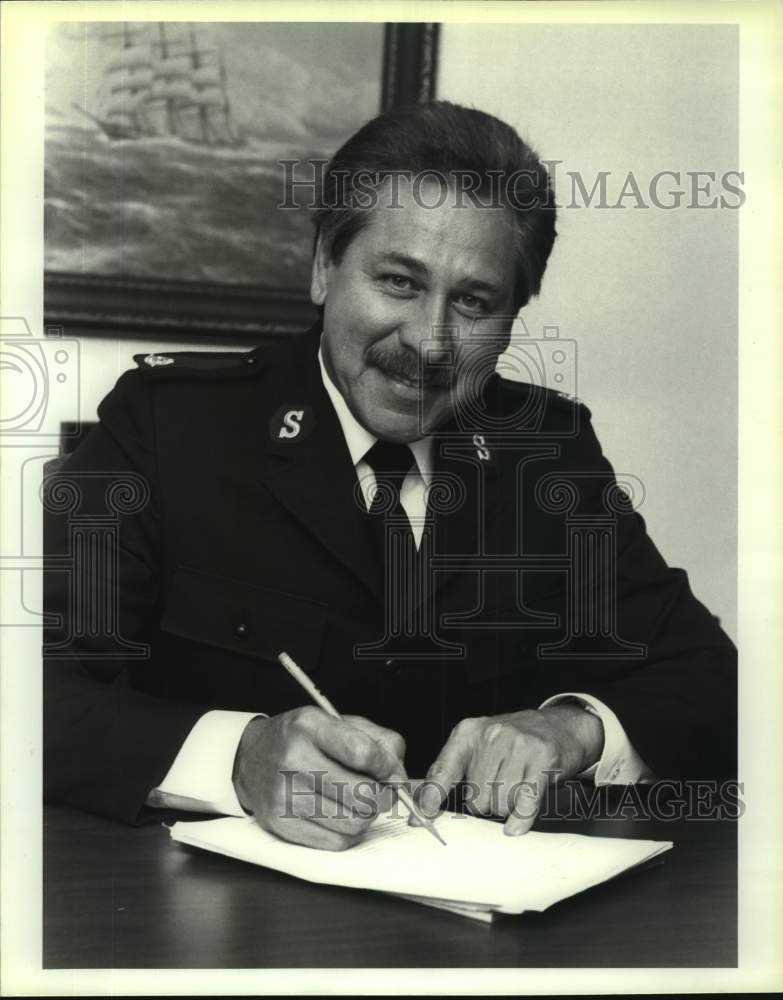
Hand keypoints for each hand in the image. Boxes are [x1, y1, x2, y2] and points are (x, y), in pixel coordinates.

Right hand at [233, 707, 406, 850]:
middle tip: (379, 790)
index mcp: (309, 726)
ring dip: (366, 815)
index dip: (387, 766)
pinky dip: (348, 833)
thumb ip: (379, 741)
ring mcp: (284, 795)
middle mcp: (293, 759)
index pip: (363, 753)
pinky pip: (336, 842)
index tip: (390, 770)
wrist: (252, 758)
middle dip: (382, 795)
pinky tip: (341, 814)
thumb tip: (398, 776)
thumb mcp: (339, 722)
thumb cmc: (305, 740)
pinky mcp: (281, 824)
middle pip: (362, 793)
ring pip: (353, 822)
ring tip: (358, 802)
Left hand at [417, 704, 603, 835]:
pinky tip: (516, 826)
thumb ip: (450, 771)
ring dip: (506, 807)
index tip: (420, 817)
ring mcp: (517, 746)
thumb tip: (424, 806)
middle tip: (498, 788)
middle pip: (475, 799)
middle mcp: (490, 736)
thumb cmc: (512, 742)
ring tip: (515, 788)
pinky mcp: (542, 761)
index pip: (442, 770)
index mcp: (468, 733)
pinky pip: (525, 803)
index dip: (430, 797)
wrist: (559, 726)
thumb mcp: (477, 744)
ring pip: (499, 805)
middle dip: (485, 804)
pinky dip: (519, 820)